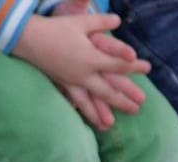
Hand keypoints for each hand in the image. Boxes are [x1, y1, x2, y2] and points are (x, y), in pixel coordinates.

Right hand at [13, 13, 149, 117]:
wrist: (30, 39)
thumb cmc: (57, 28)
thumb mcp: (81, 22)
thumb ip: (101, 22)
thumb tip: (118, 20)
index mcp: (92, 58)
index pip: (118, 65)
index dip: (134, 67)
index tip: (147, 69)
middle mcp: (84, 74)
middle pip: (108, 91)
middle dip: (123, 100)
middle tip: (138, 108)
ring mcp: (72, 82)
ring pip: (90, 102)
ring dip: (101, 114)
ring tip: (110, 126)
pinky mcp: (62, 84)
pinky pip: (74, 101)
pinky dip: (81, 112)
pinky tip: (84, 120)